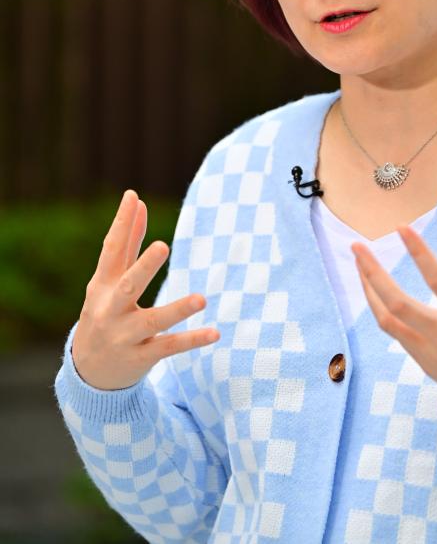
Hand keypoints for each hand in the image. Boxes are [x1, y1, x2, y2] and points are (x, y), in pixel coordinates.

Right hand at [72, 190, 219, 389]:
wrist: (88, 372)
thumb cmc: (104, 311)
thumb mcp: (108, 280)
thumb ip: (127, 242)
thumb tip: (138, 200)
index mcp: (102, 286)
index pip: (111, 251)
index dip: (121, 224)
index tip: (132, 197)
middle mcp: (111, 310)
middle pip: (127, 286)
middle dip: (144, 267)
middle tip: (164, 246)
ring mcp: (125, 336)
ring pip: (152, 322)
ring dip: (176, 310)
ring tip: (201, 299)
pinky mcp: (142, 357)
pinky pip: (168, 347)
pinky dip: (191, 340)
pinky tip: (215, 333)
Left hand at [351, 227, 436, 433]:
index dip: (419, 254)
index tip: (402, 228)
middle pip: (397, 303)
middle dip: (372, 273)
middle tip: (356, 246)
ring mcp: (434, 353)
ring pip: (388, 320)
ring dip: (369, 291)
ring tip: (360, 265)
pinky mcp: (428, 365)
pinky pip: (396, 334)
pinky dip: (381, 311)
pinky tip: (377, 294)